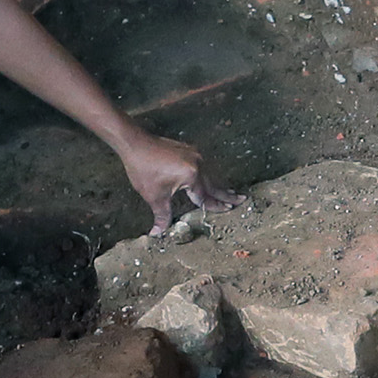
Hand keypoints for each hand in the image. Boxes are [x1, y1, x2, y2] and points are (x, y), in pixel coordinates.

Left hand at [117, 132, 242, 235]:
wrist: (134, 143)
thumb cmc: (143, 169)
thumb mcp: (154, 196)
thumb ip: (162, 215)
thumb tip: (158, 233)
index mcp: (192, 176)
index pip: (206, 196)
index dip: (216, 206)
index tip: (229, 210)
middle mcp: (197, 164)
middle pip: (214, 184)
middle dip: (227, 194)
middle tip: (242, 200)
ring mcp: (194, 155)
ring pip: (209, 175)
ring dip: (219, 185)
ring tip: (230, 192)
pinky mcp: (188, 150)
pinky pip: (203, 167)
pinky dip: (208, 176)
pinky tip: (209, 180)